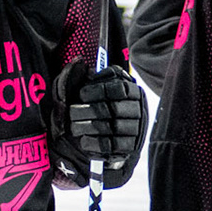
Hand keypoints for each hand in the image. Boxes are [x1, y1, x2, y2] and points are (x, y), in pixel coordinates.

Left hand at [49, 60, 146, 186]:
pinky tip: (84, 140)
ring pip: (112, 128)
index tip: (81, 94)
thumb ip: (88, 76)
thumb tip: (79, 63)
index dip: (98, 90)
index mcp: (133, 91)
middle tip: (72, 113)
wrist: (116, 136)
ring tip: (74, 127)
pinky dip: (96, 143)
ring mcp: (137, 129)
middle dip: (88, 111)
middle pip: (113, 109)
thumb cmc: (102, 105)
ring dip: (89, 127)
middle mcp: (139, 109)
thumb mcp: (96, 87)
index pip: (118, 88)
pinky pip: (114, 146)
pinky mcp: (132, 147)